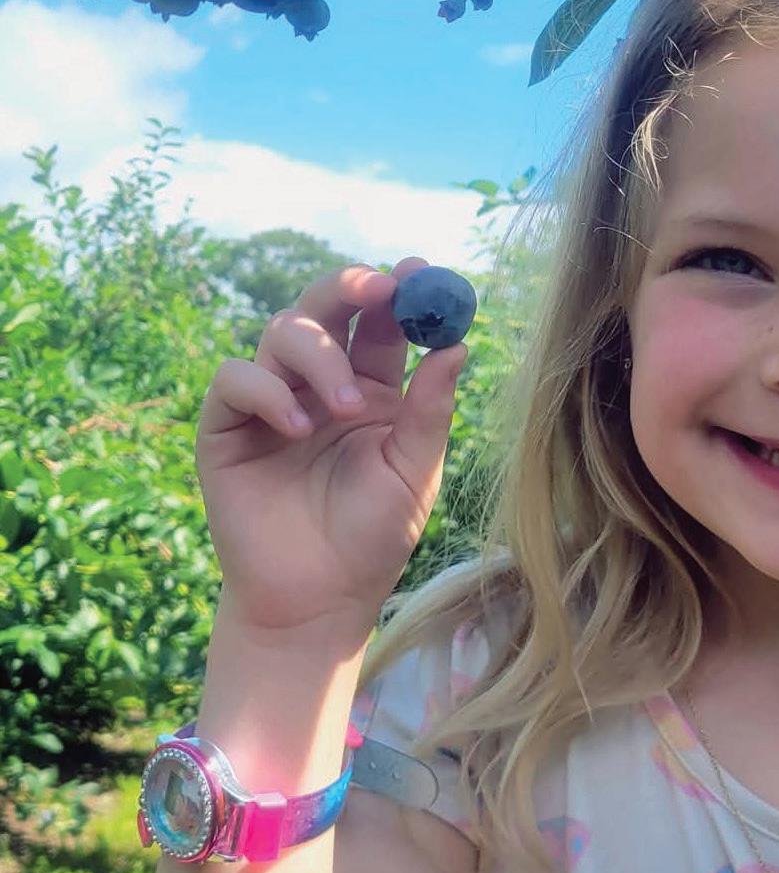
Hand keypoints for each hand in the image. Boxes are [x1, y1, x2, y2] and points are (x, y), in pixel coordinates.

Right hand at [194, 257, 468, 636]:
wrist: (317, 599)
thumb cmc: (372, 538)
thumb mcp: (414, 472)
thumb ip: (430, 410)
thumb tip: (457, 346)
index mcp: (373, 389)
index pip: (382, 323)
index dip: (400, 292)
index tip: (421, 272)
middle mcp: (321, 384)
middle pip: (326, 307)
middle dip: (351, 286)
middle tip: (380, 289)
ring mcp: (272, 400)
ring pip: (282, 333)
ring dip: (319, 356)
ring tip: (346, 409)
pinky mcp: (228, 426)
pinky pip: (237, 379)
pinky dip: (268, 391)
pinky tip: (298, 428)